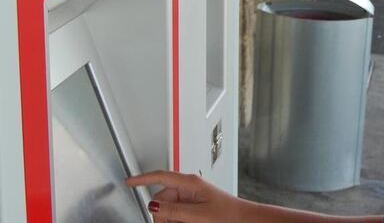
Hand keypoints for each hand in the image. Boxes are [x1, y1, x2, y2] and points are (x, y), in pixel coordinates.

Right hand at [126, 171, 240, 222]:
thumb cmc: (228, 214)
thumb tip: (153, 205)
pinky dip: (177, 221)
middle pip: (161, 199)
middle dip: (162, 214)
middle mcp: (189, 188)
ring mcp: (192, 197)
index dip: (142, 179)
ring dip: (170, 220)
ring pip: (168, 209)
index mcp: (190, 183)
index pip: (160, 176)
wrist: (244, 220)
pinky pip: (177, 214)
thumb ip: (174, 210)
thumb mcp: (197, 215)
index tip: (129, 181)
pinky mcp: (194, 207)